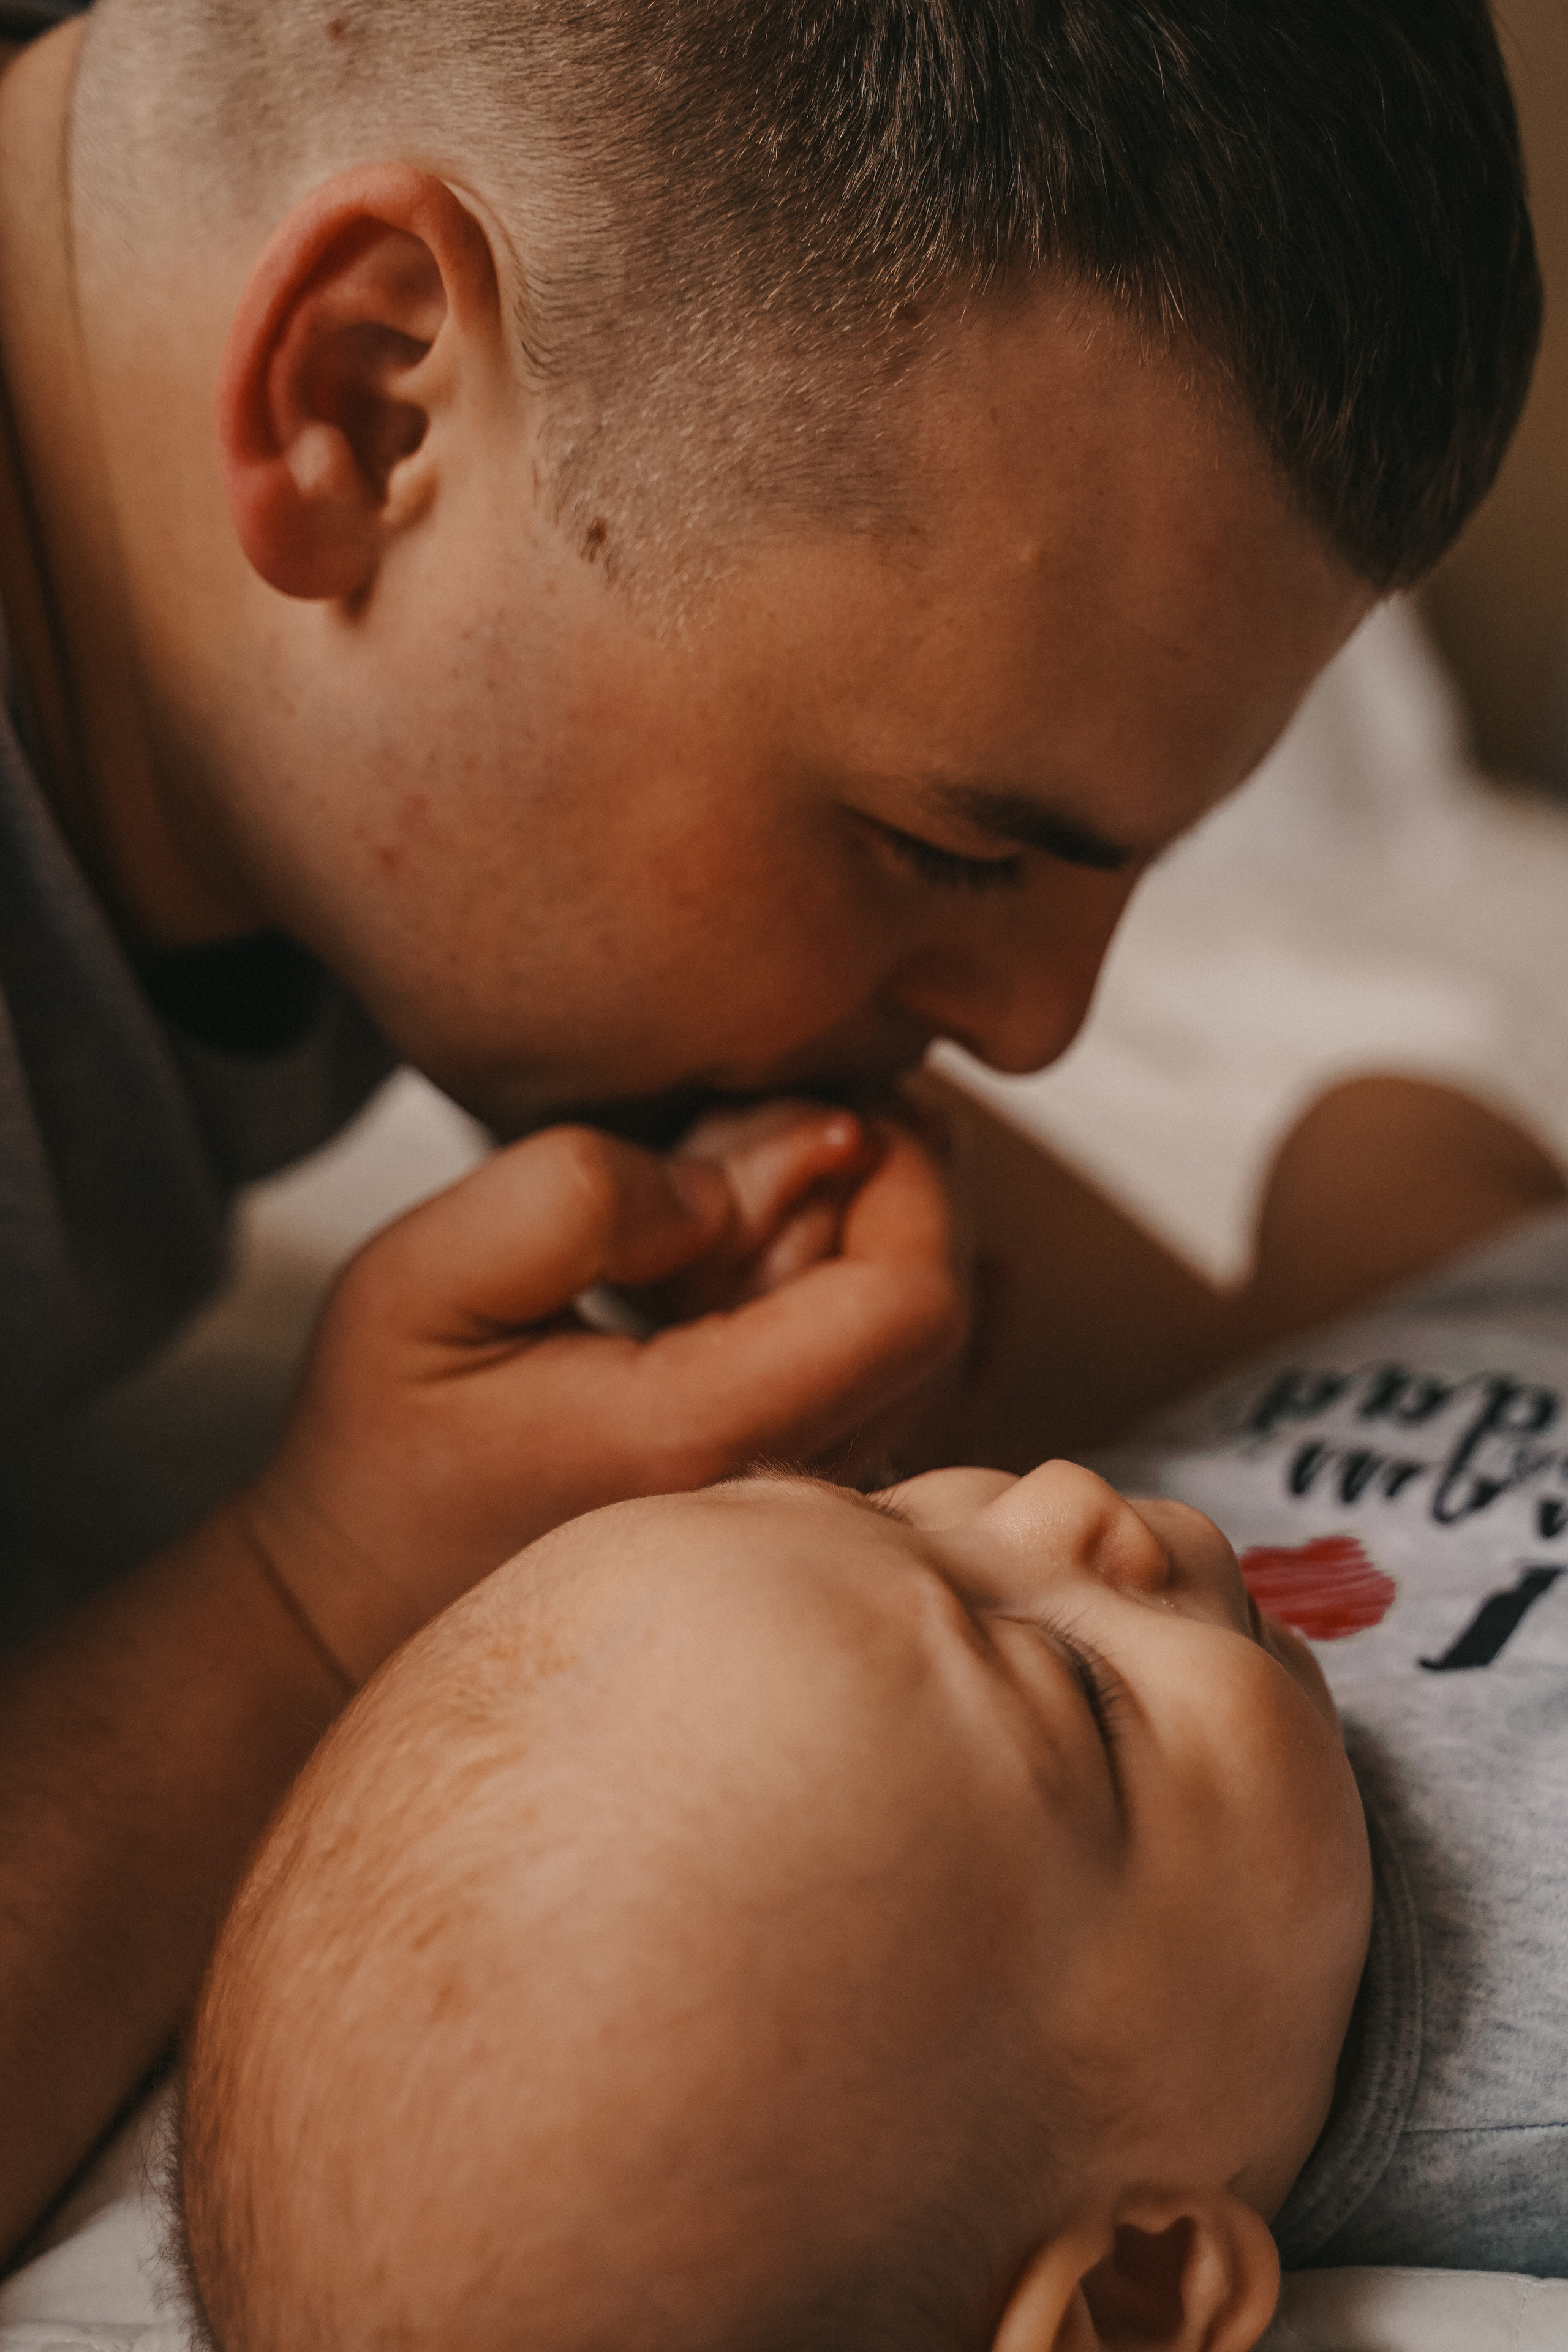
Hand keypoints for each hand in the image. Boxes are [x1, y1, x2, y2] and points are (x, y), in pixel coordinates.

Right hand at [240, 1114, 962, 1681]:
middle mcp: (786, 1502)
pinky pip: (918, 1405)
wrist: (365, 1599)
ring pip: (940, 1359)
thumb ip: (579, 1197)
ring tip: (747, 1208)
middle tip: (766, 1138)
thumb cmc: (384, 1440)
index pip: (913, 1303)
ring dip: (876, 1250)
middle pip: (944, 1318)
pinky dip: (879, 1309)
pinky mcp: (800, 1519)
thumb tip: (751, 1171)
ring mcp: (805, 1526)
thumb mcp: (422, 1280)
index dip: (911, 1179)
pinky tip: (799, 1263)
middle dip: (889, 1191)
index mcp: (702, 1438)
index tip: (834, 1108)